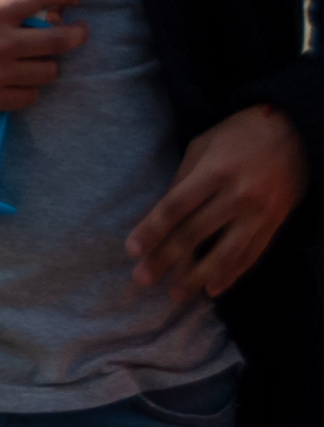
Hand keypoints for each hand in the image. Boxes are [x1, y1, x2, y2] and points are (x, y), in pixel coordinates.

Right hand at [0, 0, 84, 115]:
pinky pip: (30, 95)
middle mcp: (1, 43)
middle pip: (62, 40)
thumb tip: (31, 9)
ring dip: (46, 63)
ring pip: (50, 71)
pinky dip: (27, 87)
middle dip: (76, 33)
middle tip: (76, 31)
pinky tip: (16, 80)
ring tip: (34, 59)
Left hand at [129, 105, 305, 302]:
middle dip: (166, 259)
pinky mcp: (276, 223)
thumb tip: (162, 214)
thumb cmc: (238, 134)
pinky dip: (232, 274)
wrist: (295, 132)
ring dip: (198, 276)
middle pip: (196, 233)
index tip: (132, 250)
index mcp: (216, 171)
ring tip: (176, 294)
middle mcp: (239, 195)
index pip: (176, 207)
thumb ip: (183, 179)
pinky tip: (214, 289)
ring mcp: (261, 213)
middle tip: (142, 278)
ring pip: (226, 253)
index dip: (152, 230)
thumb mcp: (202, 146)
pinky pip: (252, 254)